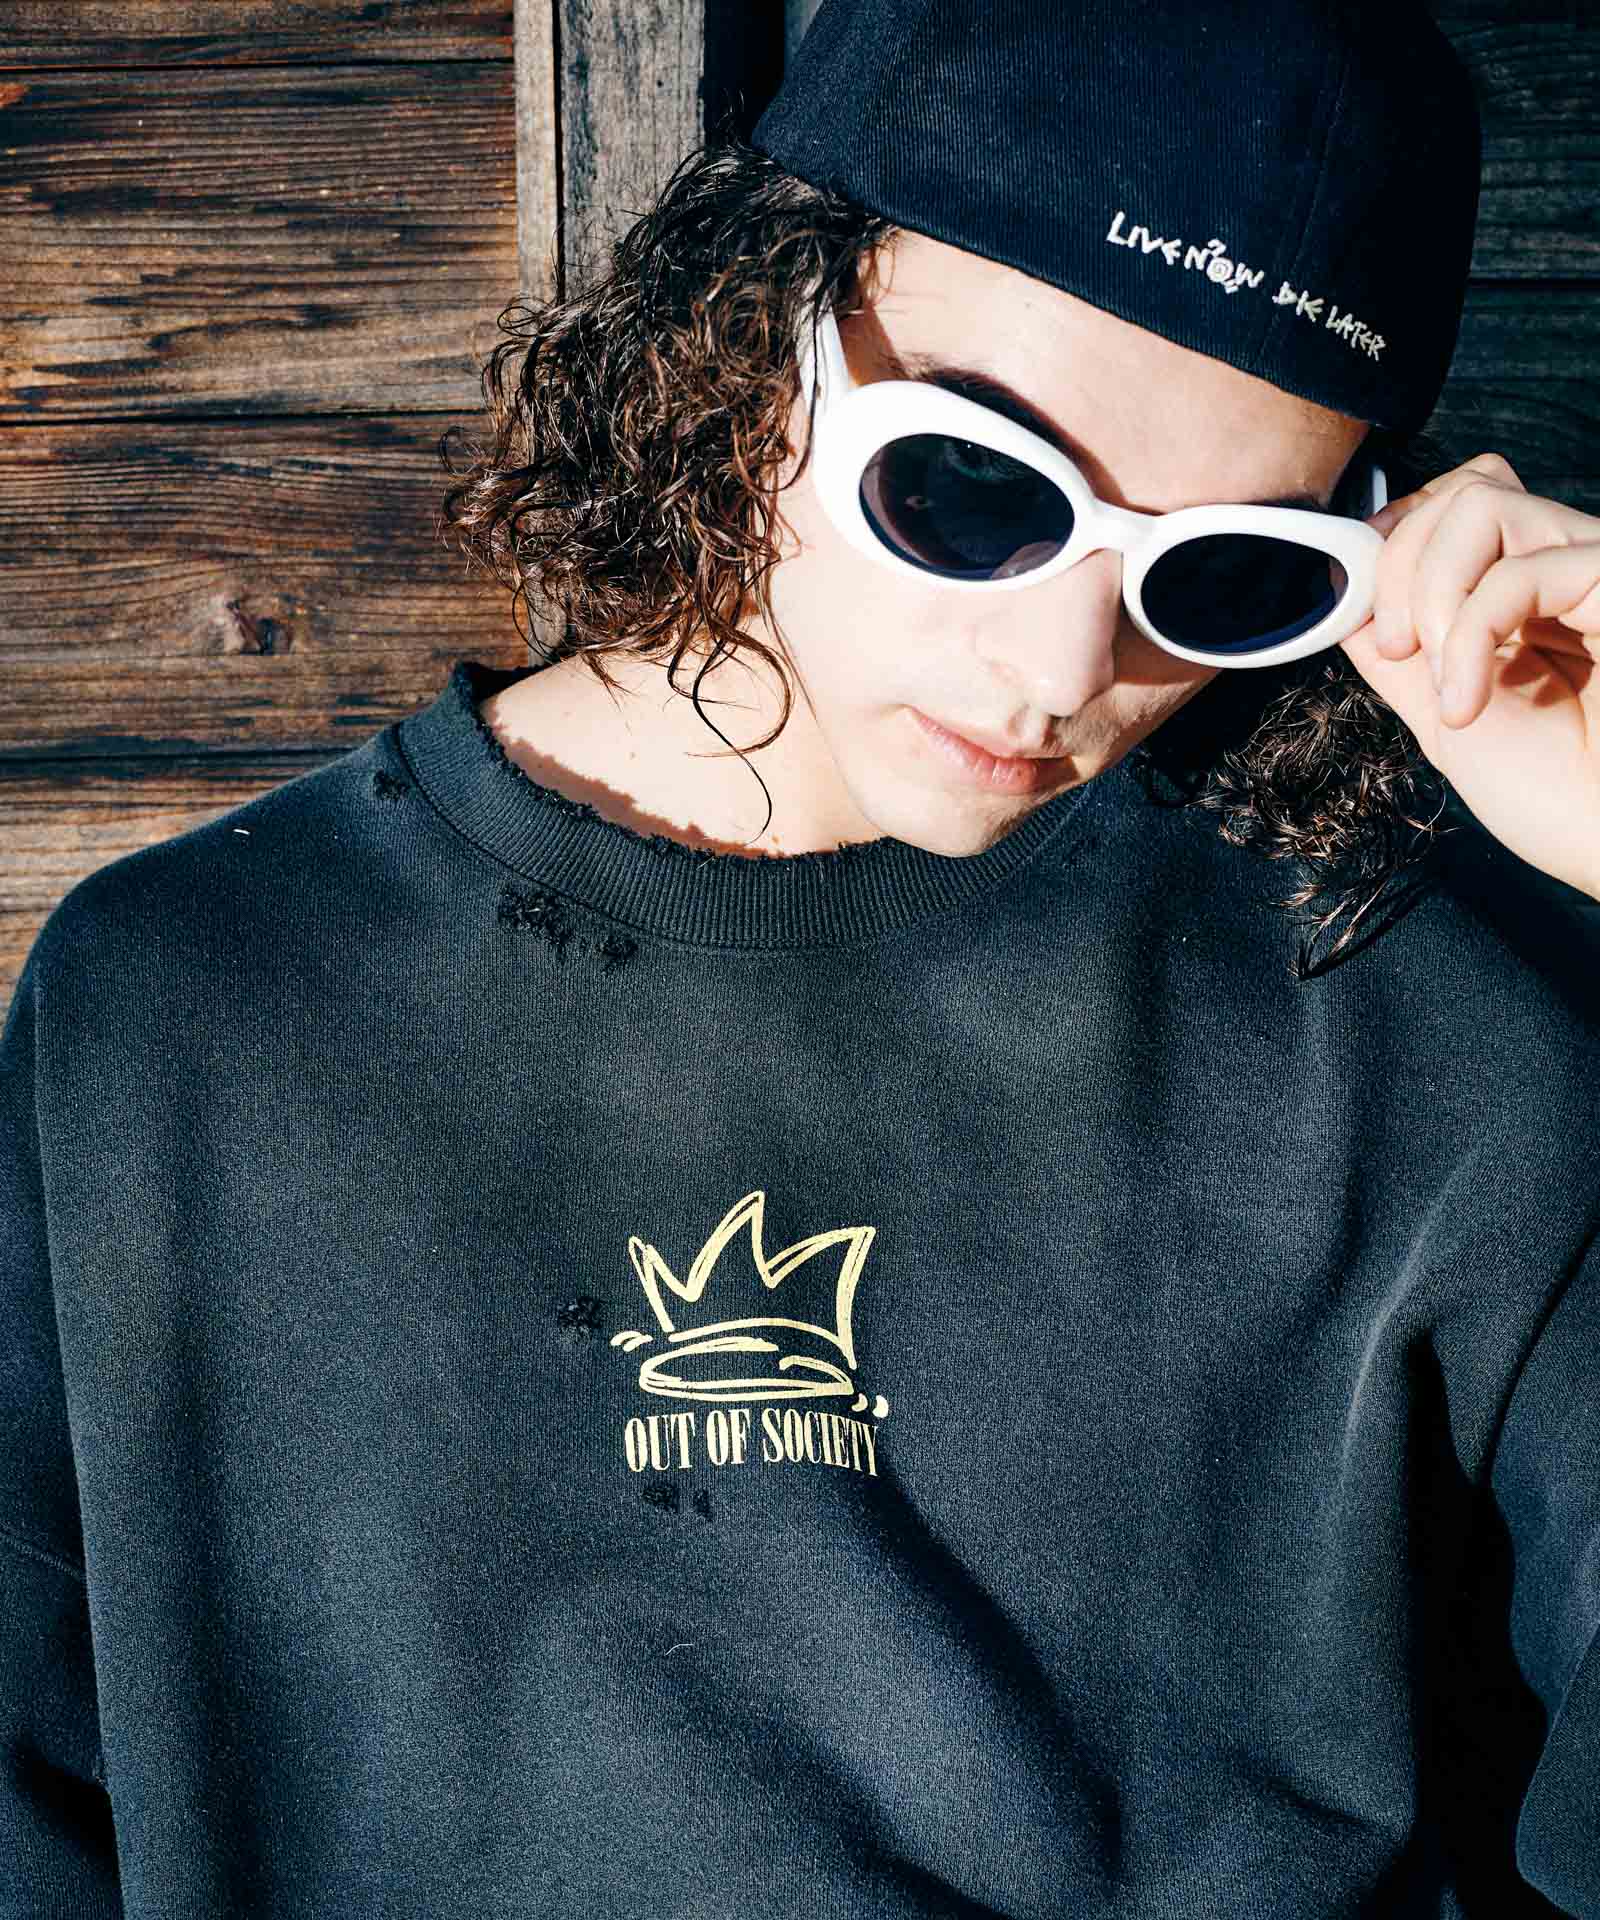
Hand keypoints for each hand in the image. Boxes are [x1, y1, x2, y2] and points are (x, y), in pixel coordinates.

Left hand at [1338, 452, 1599, 904]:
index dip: (1392, 550)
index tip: (1376, 630)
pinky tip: (1467, 701)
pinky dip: (1469, 633)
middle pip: (1459, 489)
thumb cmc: (1557, 802)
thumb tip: (1344, 598)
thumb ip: (1398, 655)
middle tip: (1402, 654)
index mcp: (1526, 596)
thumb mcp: (1444, 718)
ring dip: (1430, 594)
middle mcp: (1564, 569)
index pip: (1450, 508)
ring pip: (1480, 501)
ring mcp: (1595, 571)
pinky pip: (1521, 568)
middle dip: (1398, 566)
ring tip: (1444, 682)